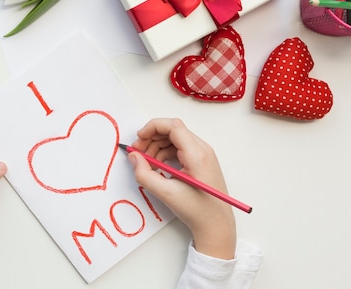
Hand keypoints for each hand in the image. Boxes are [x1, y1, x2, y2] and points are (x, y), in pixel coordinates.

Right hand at [127, 118, 235, 259]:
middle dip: (152, 138)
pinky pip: (181, 148)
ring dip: (158, 146)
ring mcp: (204, 154)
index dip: (152, 128)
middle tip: (138, 151)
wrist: (216, 224)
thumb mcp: (166, 193)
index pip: (173, 126)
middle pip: (173, 131)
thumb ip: (145, 174)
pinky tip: (158, 167)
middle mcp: (203, 150)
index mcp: (197, 155)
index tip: (138, 138)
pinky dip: (166, 153)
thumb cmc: (197, 210)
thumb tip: (134, 157)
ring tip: (147, 163)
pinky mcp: (202, 161)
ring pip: (176, 139)